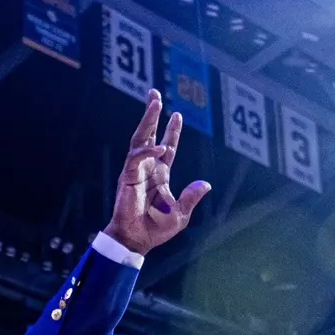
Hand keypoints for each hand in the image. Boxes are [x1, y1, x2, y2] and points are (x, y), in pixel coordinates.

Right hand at [104, 89, 211, 255]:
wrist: (137, 240)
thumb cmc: (156, 229)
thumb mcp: (181, 213)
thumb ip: (191, 197)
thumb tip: (205, 184)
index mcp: (160, 175)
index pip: (167, 147)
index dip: (172, 131)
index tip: (177, 115)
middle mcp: (148, 168)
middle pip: (149, 134)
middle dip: (152, 114)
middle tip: (155, 93)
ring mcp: (136, 171)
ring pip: (140, 138)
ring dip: (147, 120)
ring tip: (155, 102)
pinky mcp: (128, 177)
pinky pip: (137, 157)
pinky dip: (148, 150)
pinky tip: (159, 146)